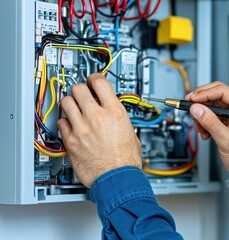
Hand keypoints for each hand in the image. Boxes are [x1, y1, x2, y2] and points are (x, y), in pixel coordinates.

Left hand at [57, 73, 141, 187]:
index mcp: (114, 112)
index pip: (99, 82)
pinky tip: (72, 125)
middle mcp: (96, 117)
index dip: (95, 78)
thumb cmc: (126, 160)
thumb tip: (114, 112)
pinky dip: (65, 122)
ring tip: (75, 108)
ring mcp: (81, 128)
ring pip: (66, 102)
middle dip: (81, 90)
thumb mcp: (131, 131)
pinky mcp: (70, 140)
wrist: (117, 178)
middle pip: (79, 88)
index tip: (93, 80)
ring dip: (71, 103)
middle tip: (83, 94)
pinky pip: (61, 123)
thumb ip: (119, 118)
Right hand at [185, 82, 228, 197]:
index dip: (204, 94)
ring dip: (202, 114)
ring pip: (212, 104)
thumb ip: (211, 122)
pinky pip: (212, 114)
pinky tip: (204, 131)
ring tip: (199, 127)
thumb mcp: (226, 140)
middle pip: (216, 94)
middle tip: (189, 107)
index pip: (222, 91)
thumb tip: (197, 108)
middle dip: (201, 102)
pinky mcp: (228, 120)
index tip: (191, 100)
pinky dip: (205, 121)